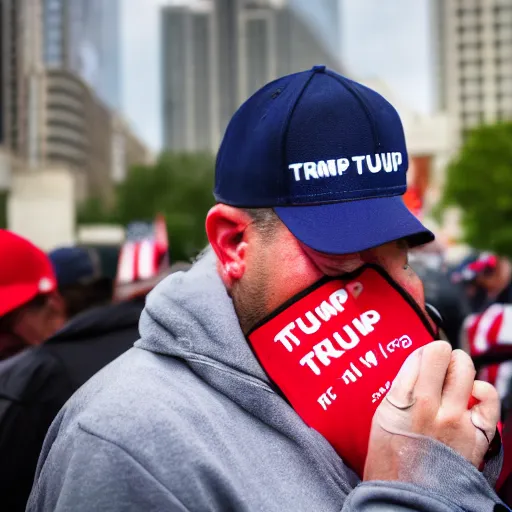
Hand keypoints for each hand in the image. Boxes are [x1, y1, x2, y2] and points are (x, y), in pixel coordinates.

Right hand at [364, 341, 499, 480]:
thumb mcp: (382, 416)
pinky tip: (473, 395)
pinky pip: (489, 397)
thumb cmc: (390, 460)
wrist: (407, 498)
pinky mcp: (477, 435)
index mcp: (400, 399)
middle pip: (443, 354)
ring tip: (455, 378)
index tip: (423, 361)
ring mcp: (455, 419)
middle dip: (442, 355)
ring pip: (466, 369)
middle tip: (439, 366)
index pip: (421, 355)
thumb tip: (420, 368)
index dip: (423, 354)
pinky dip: (482, 390)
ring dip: (460, 367)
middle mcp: (428, 405)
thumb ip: (401, 389)